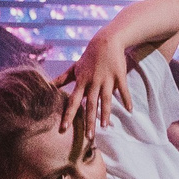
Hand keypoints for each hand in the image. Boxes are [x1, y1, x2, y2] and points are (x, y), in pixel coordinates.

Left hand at [62, 30, 131, 150]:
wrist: (105, 41)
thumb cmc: (88, 57)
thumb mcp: (75, 68)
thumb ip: (62, 79)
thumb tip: (48, 86)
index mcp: (82, 82)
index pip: (73, 102)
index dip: (68, 115)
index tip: (63, 129)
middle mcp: (93, 82)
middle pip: (90, 105)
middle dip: (89, 121)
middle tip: (89, 137)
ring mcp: (107, 79)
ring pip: (106, 99)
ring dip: (106, 113)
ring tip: (105, 127)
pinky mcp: (119, 75)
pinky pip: (123, 90)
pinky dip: (127, 99)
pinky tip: (130, 111)